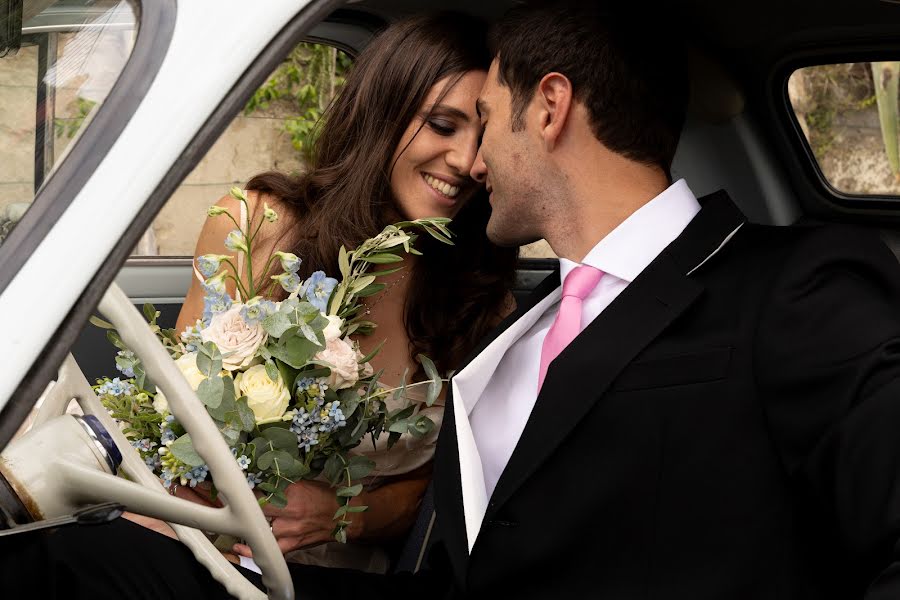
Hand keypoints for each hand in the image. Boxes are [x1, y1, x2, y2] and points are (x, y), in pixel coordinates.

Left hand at [232, 480, 346, 557]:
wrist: (344, 516)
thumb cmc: (326, 497)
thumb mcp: (305, 483)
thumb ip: (283, 485)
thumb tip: (261, 481)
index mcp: (293, 491)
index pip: (261, 489)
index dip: (246, 489)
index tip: (235, 488)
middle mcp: (290, 510)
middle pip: (256, 508)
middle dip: (244, 505)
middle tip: (228, 502)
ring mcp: (290, 529)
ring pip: (260, 527)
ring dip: (249, 523)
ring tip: (236, 519)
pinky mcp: (292, 544)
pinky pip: (269, 549)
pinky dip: (253, 550)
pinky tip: (239, 546)